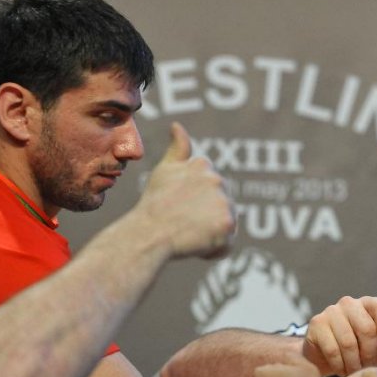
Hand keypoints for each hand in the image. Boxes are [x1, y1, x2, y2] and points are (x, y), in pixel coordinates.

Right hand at [138, 122, 234, 258]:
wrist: (148, 234)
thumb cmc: (154, 204)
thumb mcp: (164, 171)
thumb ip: (178, 149)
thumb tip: (177, 126)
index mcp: (203, 165)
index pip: (210, 189)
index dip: (195, 202)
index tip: (179, 208)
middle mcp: (217, 179)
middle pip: (220, 206)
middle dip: (205, 217)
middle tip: (182, 223)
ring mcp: (224, 202)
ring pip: (224, 224)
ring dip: (210, 233)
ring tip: (187, 234)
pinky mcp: (228, 225)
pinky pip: (226, 244)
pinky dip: (213, 250)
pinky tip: (195, 247)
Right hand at [302, 296, 376, 376]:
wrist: (326, 358)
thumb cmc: (359, 352)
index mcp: (368, 304)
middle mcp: (349, 303)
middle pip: (366, 327)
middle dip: (369, 353)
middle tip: (368, 368)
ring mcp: (331, 311)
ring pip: (348, 341)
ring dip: (354, 362)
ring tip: (355, 372)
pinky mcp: (316, 324)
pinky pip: (332, 349)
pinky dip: (339, 365)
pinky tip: (342, 370)